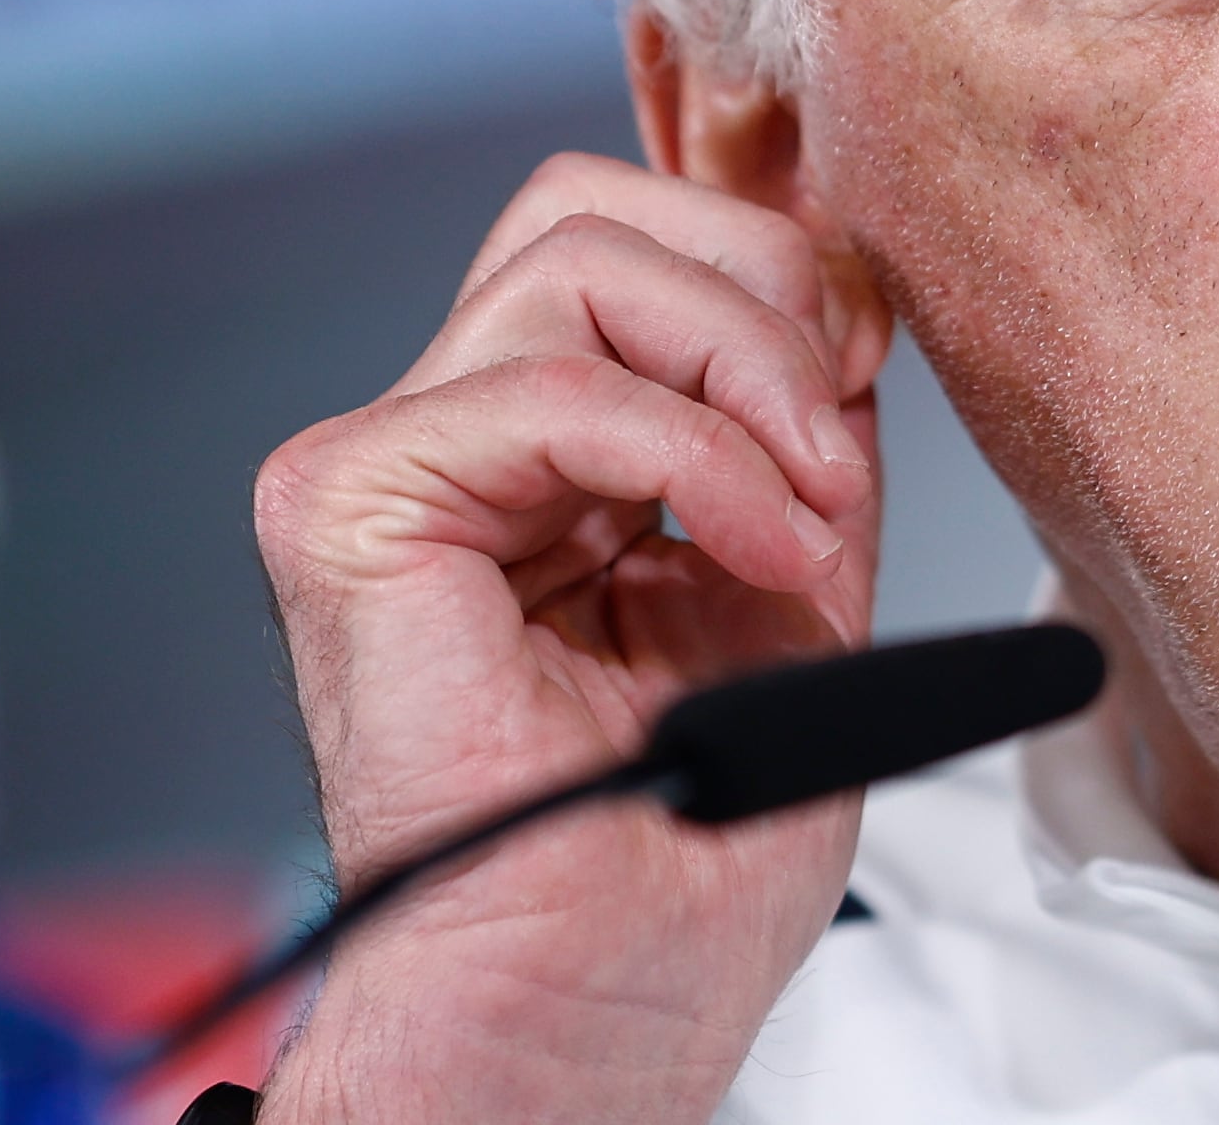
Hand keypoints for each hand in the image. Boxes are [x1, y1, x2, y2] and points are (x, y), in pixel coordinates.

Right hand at [248, 154, 886, 1122]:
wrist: (581, 1012)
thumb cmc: (666, 870)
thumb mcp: (794, 598)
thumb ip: (803, 448)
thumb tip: (845, 312)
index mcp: (548, 451)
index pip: (643, 235)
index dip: (778, 275)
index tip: (866, 381)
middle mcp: (458, 438)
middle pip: (599, 207)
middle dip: (761, 291)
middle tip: (834, 440)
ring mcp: (393, 463)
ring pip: (578, 260)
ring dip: (743, 381)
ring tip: (798, 528)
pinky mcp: (351, 507)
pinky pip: (549, 387)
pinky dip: (692, 454)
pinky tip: (754, 552)